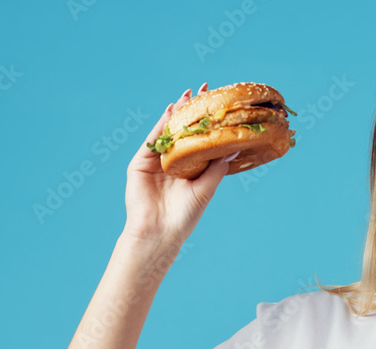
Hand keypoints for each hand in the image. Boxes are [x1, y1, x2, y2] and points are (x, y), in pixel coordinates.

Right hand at [123, 82, 235, 243]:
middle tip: (204, 90)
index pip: (199, 140)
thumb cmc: (185, 215)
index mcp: (189, 170)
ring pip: (168, 131)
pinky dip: (161, 125)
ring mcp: (156, 162)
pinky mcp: (140, 163)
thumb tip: (235, 146)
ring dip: (178, 112)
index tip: (219, 104)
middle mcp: (173, 163)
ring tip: (189, 96)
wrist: (159, 231)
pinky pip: (152, 139)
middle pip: (184, 131)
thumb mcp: (207, 188)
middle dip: (193, 111)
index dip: (208, 123)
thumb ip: (218, 166)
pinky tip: (171, 111)